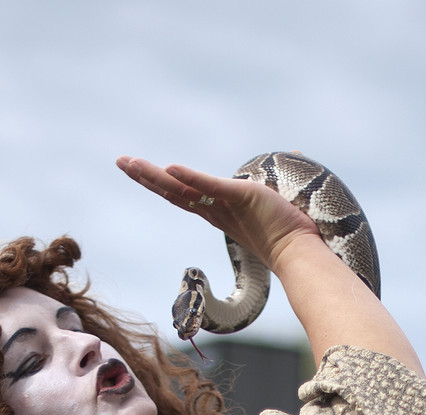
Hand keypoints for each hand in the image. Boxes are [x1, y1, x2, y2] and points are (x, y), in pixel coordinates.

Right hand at [116, 156, 320, 276]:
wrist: (304, 252)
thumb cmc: (297, 230)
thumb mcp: (282, 195)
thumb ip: (281, 176)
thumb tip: (295, 151)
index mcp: (220, 212)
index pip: (184, 194)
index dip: (162, 182)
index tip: (142, 171)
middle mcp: (216, 211)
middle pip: (173, 191)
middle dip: (145, 177)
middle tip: (121, 161)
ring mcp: (226, 207)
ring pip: (181, 190)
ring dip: (154, 176)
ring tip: (129, 163)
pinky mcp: (242, 198)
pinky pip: (211, 187)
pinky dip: (190, 177)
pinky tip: (169, 167)